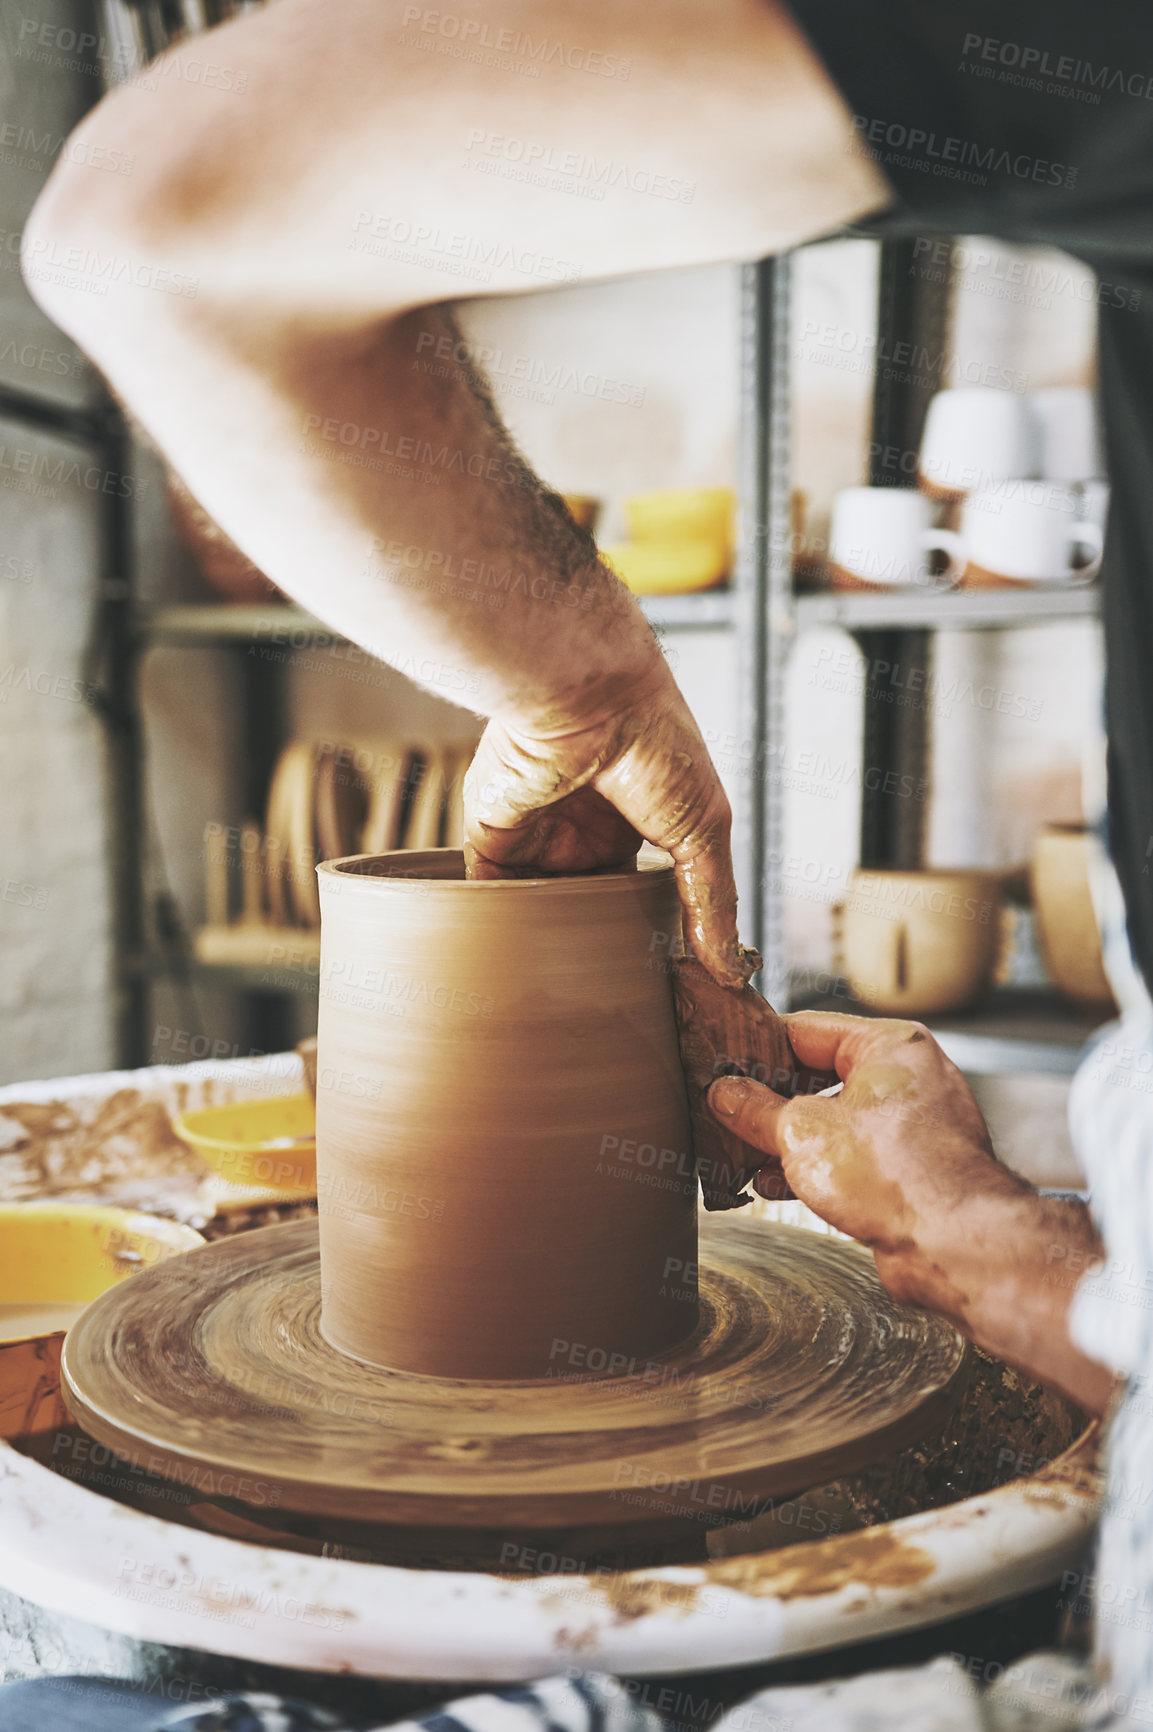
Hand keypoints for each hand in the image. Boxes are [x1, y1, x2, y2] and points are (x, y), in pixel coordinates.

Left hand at [464, 660, 753, 988]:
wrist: (587, 700)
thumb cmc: (655, 745)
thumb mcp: (704, 827)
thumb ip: (713, 900)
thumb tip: (732, 969)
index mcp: (636, 825)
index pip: (641, 893)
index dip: (649, 933)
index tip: (660, 983)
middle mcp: (584, 831)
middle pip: (585, 906)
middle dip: (594, 948)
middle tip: (610, 1000)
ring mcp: (538, 834)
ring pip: (536, 906)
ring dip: (544, 942)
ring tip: (562, 997)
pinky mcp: (493, 836)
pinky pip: (488, 892)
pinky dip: (495, 925)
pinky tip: (510, 961)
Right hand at [706, 1012, 1023, 1307]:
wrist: (954, 1245)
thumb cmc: (898, 1175)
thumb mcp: (801, 1133)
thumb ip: (755, 1109)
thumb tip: (725, 1093)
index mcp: (890, 1045)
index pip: (805, 1030)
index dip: (758, 1049)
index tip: (723, 1066)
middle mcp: (908, 1077)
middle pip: (819, 1076)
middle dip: (770, 1101)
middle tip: (727, 1112)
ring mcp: (912, 1124)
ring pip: (833, 1119)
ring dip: (786, 1138)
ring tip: (742, 1153)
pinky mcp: (911, 1167)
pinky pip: (851, 1153)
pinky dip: (813, 1164)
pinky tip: (774, 1183)